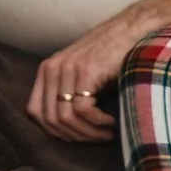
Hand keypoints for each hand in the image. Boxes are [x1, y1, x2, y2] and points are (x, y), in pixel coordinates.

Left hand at [29, 6, 154, 140]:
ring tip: (106, 133)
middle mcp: (52, 68)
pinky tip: (111, 121)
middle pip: (50, 118)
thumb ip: (70, 93)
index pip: (35, 112)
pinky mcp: (86, 72)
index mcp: (47, 70)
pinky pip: (82, 109)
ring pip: (65, 117)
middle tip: (97, 138)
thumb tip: (69, 127)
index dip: (55, 131)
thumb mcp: (85, 75)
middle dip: (75, 136)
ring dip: (88, 132)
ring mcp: (68, 69)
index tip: (79, 136)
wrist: (134, 31)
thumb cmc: (114, 57)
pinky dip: (97, 122)